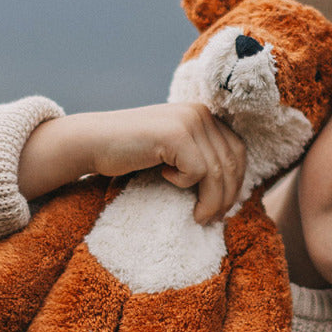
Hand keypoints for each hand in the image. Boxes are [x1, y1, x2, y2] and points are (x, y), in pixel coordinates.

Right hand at [19, 106, 246, 223]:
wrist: (93, 142)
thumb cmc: (132, 153)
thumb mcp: (175, 152)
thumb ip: (200, 157)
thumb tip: (232, 192)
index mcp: (204, 115)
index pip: (238, 151)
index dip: (235, 183)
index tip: (222, 208)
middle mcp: (200, 112)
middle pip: (232, 163)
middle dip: (226, 197)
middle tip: (211, 219)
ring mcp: (189, 120)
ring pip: (217, 171)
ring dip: (211, 201)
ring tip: (198, 216)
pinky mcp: (175, 134)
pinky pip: (197, 171)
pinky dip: (185, 184)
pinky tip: (165, 177)